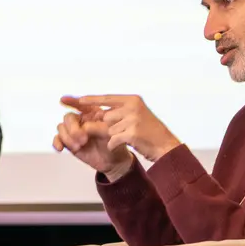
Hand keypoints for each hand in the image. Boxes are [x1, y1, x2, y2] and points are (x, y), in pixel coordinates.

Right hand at [54, 97, 133, 180]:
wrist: (113, 161)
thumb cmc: (113, 144)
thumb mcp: (109, 134)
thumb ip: (97, 127)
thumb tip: (84, 127)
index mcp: (92, 113)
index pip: (80, 105)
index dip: (71, 101)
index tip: (63, 100)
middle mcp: (81, 120)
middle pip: (69, 117)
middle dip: (73, 128)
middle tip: (82, 138)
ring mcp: (74, 131)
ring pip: (61, 128)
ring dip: (67, 137)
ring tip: (78, 147)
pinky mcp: (69, 142)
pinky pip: (57, 139)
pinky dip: (56, 142)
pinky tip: (60, 148)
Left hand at [64, 94, 180, 161]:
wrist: (166, 147)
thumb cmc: (150, 133)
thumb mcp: (137, 116)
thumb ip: (121, 112)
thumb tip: (101, 113)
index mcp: (133, 100)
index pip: (107, 98)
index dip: (92, 100)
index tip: (77, 100)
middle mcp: (132, 107)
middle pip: (106, 117)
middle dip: (110, 127)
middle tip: (125, 131)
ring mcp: (132, 120)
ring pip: (109, 130)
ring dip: (114, 137)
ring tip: (131, 138)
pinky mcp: (131, 133)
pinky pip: (112, 140)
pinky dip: (114, 145)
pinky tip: (127, 144)